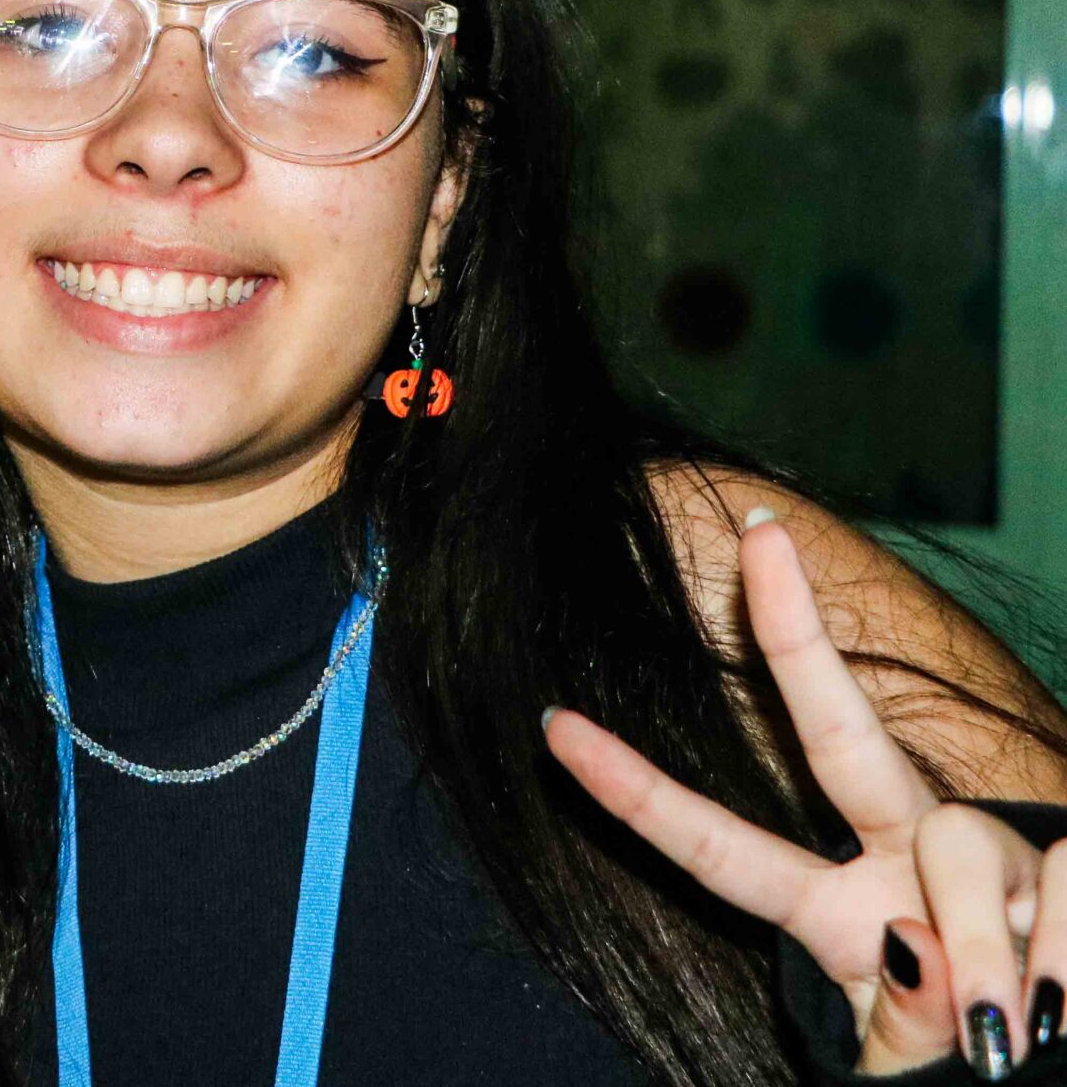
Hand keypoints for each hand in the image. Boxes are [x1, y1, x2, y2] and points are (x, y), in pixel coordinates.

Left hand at [543, 510, 1063, 1077]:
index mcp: (835, 911)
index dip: (637, 795)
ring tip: (1009, 1028)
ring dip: (986, 942)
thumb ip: (897, 1024)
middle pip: (836, 736)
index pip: (720, 851)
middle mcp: (903, 852)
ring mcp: (989, 850)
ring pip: (963, 847)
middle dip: (793, 633)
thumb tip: (917, 950)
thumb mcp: (907, 1066)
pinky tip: (1066, 1000)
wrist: (1062, 1068)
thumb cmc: (972, 1067)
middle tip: (758, 535)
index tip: (554, 726)